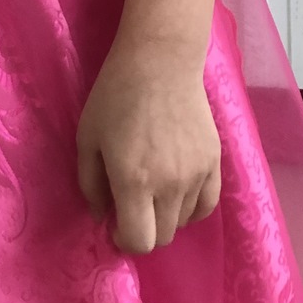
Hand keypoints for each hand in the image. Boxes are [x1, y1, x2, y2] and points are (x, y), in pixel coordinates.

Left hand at [76, 39, 221, 253]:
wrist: (160, 61)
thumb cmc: (115, 95)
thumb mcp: (87, 136)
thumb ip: (89, 183)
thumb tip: (101, 217)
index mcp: (133, 180)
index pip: (140, 242)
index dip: (124, 242)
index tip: (115, 226)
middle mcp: (169, 185)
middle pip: (163, 237)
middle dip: (143, 230)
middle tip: (131, 206)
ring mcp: (196, 175)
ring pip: (183, 222)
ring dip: (164, 216)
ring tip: (151, 187)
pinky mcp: (214, 163)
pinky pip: (206, 206)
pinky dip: (190, 208)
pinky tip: (176, 191)